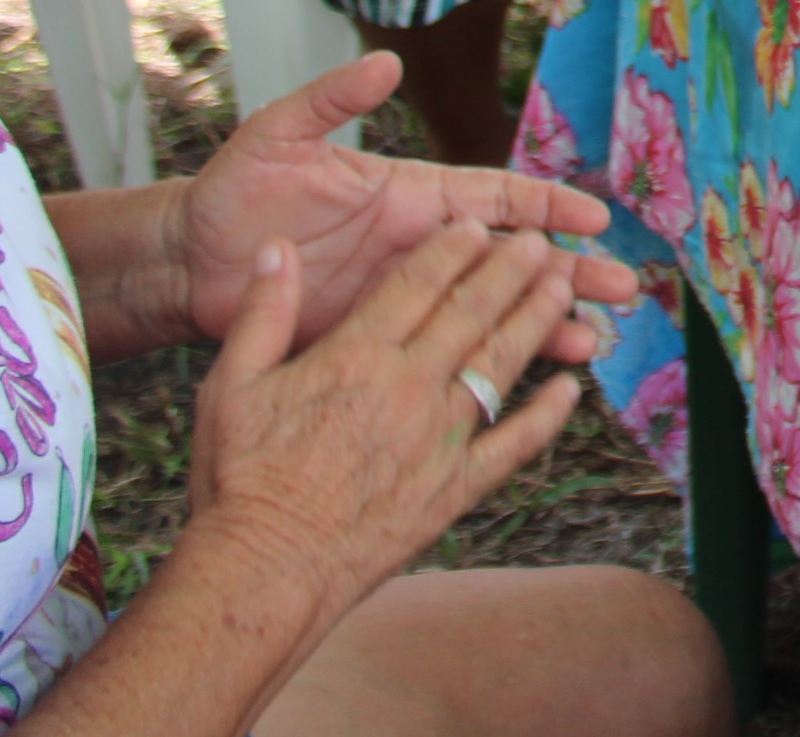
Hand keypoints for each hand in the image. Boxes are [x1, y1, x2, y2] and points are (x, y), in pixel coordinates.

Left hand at [173, 54, 637, 359]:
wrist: (188, 263)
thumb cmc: (234, 193)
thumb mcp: (277, 137)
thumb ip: (330, 101)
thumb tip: (384, 62)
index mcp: (409, 195)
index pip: (495, 196)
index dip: (548, 205)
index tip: (596, 218)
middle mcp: (419, 246)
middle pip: (512, 260)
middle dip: (571, 271)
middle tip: (624, 288)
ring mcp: (403, 297)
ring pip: (489, 314)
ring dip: (540, 327)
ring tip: (592, 345)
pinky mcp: (377, 338)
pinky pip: (443, 354)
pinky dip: (486, 366)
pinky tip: (523, 384)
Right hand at [181, 227, 583, 629]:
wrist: (265, 571)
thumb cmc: (238, 481)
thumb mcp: (230, 386)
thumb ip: (262, 313)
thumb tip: (275, 246)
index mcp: (355, 356)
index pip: (416, 284)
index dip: (452, 250)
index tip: (479, 227)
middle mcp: (409, 387)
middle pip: (471, 312)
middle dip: (510, 271)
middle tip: (541, 245)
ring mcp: (439, 438)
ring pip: (501, 363)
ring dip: (536, 321)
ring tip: (562, 289)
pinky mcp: (455, 487)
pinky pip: (513, 443)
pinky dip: (546, 416)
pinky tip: (569, 390)